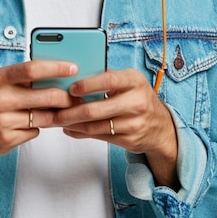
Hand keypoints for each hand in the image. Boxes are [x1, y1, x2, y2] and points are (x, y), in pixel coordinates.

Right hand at [0, 60, 75, 188]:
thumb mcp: (1, 81)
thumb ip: (25, 78)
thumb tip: (59, 76)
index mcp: (0, 79)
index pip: (33, 69)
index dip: (56, 67)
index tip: (74, 68)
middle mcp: (0, 99)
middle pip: (45, 96)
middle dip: (66, 97)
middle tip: (78, 96)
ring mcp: (3, 122)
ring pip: (44, 118)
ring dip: (58, 115)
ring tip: (66, 110)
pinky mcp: (5, 141)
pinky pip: (34, 132)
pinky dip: (38, 127)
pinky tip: (35, 122)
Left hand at [53, 68, 178, 188]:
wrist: (160, 126)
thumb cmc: (137, 97)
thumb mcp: (129, 81)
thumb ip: (107, 78)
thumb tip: (76, 77)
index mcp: (135, 81)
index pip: (109, 80)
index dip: (88, 85)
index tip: (71, 88)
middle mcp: (137, 102)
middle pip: (97, 109)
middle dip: (72, 111)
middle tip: (56, 110)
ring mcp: (134, 123)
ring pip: (96, 126)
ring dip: (74, 124)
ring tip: (59, 120)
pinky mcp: (129, 140)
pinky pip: (100, 137)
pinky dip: (82, 133)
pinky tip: (71, 129)